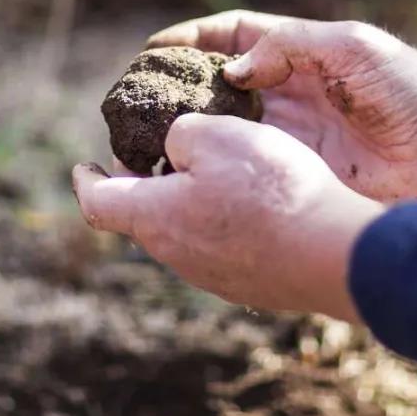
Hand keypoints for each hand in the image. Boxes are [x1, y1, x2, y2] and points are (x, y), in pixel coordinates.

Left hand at [72, 114, 382, 320]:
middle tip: (161, 151)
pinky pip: (224, 244)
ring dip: (190, 198)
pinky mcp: (250, 282)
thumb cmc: (271, 189)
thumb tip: (177, 147)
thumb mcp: (218, 135)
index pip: (98, 202)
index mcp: (155, 217)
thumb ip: (182, 133)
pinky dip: (225, 217)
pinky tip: (259, 199)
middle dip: (146, 181)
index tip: (83, 165)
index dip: (85, 180)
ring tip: (218, 168)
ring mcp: (214, 274)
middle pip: (145, 214)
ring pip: (187, 229)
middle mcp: (177, 254)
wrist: (332, 251)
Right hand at [148, 11, 416, 200]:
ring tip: (143, 139)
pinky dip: (213, 170)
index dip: (191, 41)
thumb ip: (291, 46)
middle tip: (133, 102)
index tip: (150, 52)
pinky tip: (183, 173)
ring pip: (223, 130)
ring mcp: (292, 139)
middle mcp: (290, 96)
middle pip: (217, 86)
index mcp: (303, 56)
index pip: (233, 38)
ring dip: (184, 132)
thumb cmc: (415, 94)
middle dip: (175, 89)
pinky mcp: (299, 177)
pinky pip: (247, 170)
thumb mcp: (354, 49)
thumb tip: (234, 66)